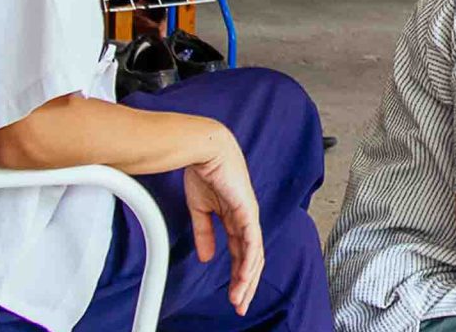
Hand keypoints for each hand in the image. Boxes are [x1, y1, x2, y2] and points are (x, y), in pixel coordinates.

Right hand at [183, 129, 264, 316]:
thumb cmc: (204, 172)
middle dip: (246, 284)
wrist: (204, 149)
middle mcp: (246, 219)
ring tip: (239, 298)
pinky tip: (245, 276)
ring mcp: (249, 214)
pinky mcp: (247, 209)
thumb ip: (205, 233)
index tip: (233, 295)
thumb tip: (207, 257)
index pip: (241, 253)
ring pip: (254, 254)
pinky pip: (251, 239)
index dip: (238, 275)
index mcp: (235, 219)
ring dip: (247, 278)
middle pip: (251, 258)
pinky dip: (249, 259)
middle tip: (240, 306)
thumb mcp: (201, 209)